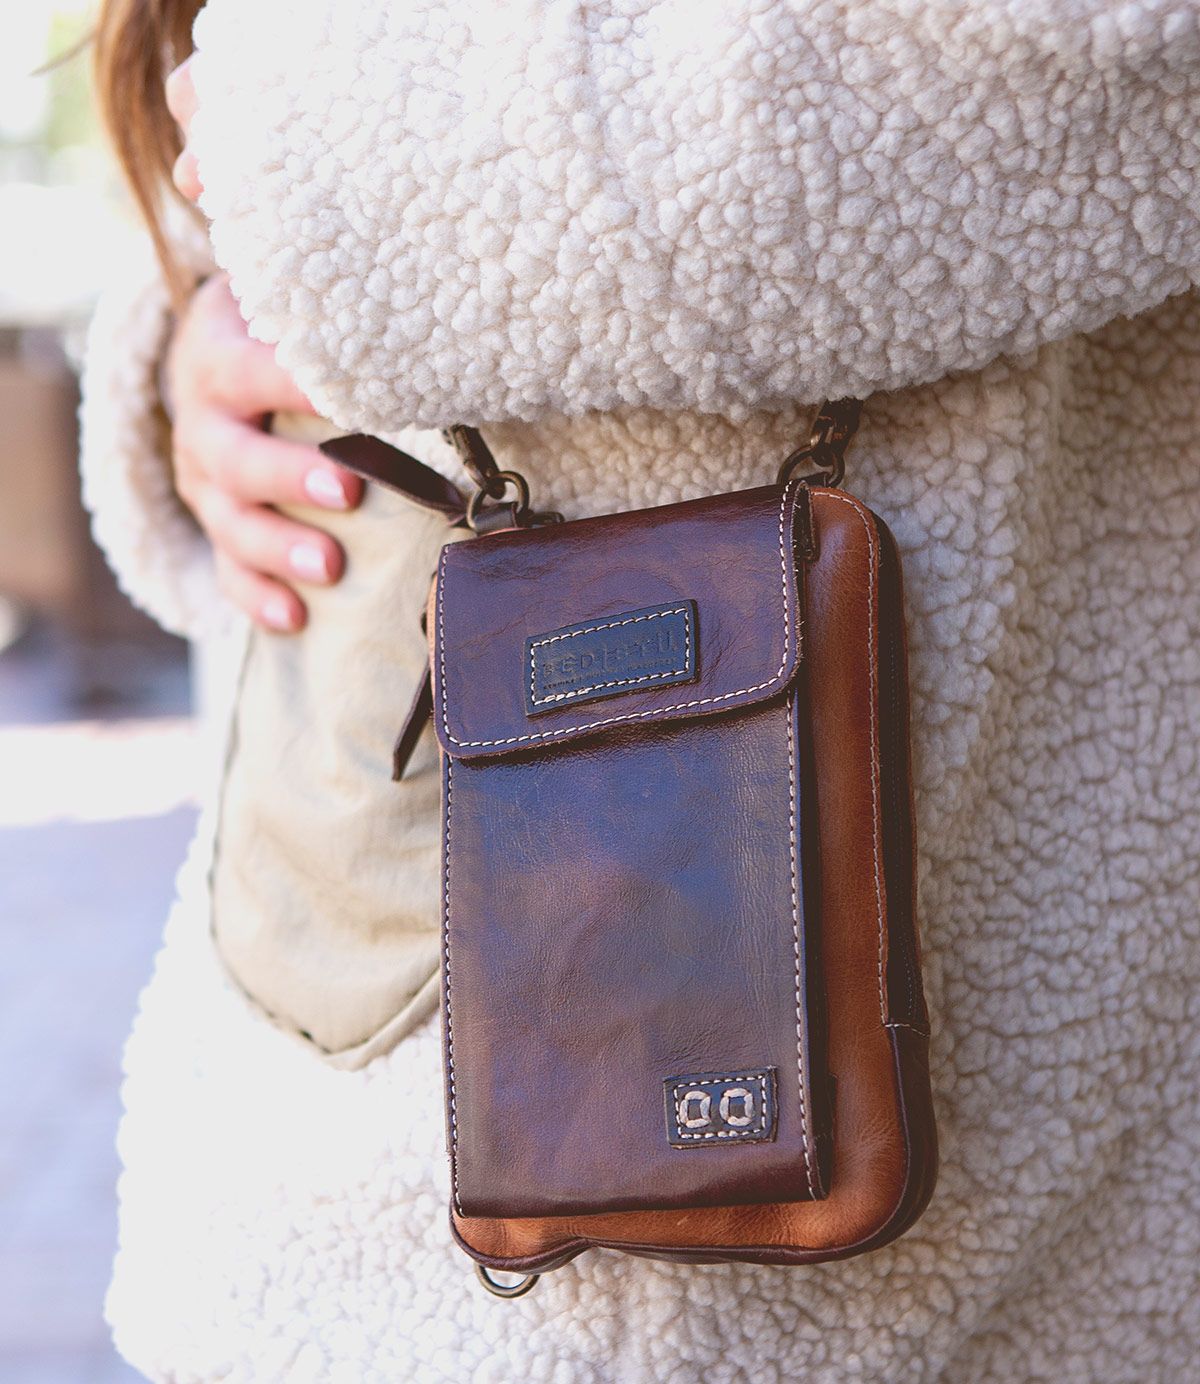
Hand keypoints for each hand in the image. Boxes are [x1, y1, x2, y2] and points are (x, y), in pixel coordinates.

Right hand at [166, 274, 363, 630]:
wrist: (216, 366)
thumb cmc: (272, 325)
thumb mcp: (270, 280)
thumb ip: (284, 246)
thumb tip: (240, 150)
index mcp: (220, 354)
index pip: (252, 366)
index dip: (294, 379)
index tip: (349, 388)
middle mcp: (203, 421)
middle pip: (232, 455)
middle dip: (288, 475)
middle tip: (348, 491)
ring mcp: (207, 482)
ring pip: (229, 521)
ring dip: (279, 545)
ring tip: (331, 566)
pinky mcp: (218, 528)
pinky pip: (228, 571)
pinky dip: (258, 596)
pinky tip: (297, 618)